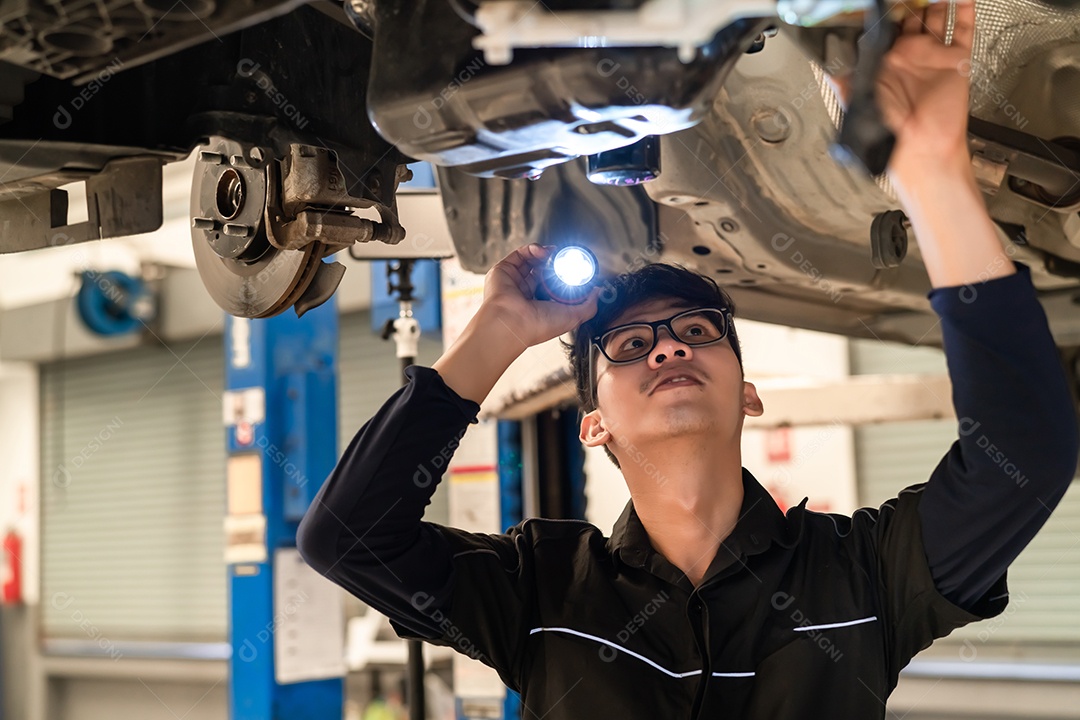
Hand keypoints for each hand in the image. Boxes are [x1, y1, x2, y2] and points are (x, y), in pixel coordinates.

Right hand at [481, 244, 600, 348]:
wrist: (512, 322)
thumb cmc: (537, 326)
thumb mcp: (573, 317)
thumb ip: (589, 305)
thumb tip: (598, 292)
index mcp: (541, 304)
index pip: (554, 284)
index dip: (564, 275)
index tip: (574, 268)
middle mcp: (527, 292)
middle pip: (543, 269)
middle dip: (554, 262)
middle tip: (564, 258)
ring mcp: (516, 280)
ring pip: (532, 260)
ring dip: (545, 253)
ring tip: (553, 253)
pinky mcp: (505, 270)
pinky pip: (520, 254)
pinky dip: (533, 249)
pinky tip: (542, 251)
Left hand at [830, 1, 975, 181]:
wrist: (922, 149)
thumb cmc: (889, 134)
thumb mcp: (858, 104)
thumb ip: (844, 80)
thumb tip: (824, 64)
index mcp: (883, 63)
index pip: (882, 28)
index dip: (881, 12)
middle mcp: (908, 56)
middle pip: (908, 16)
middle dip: (906, 0)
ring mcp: (932, 55)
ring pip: (935, 16)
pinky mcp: (955, 60)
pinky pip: (962, 28)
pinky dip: (964, 8)